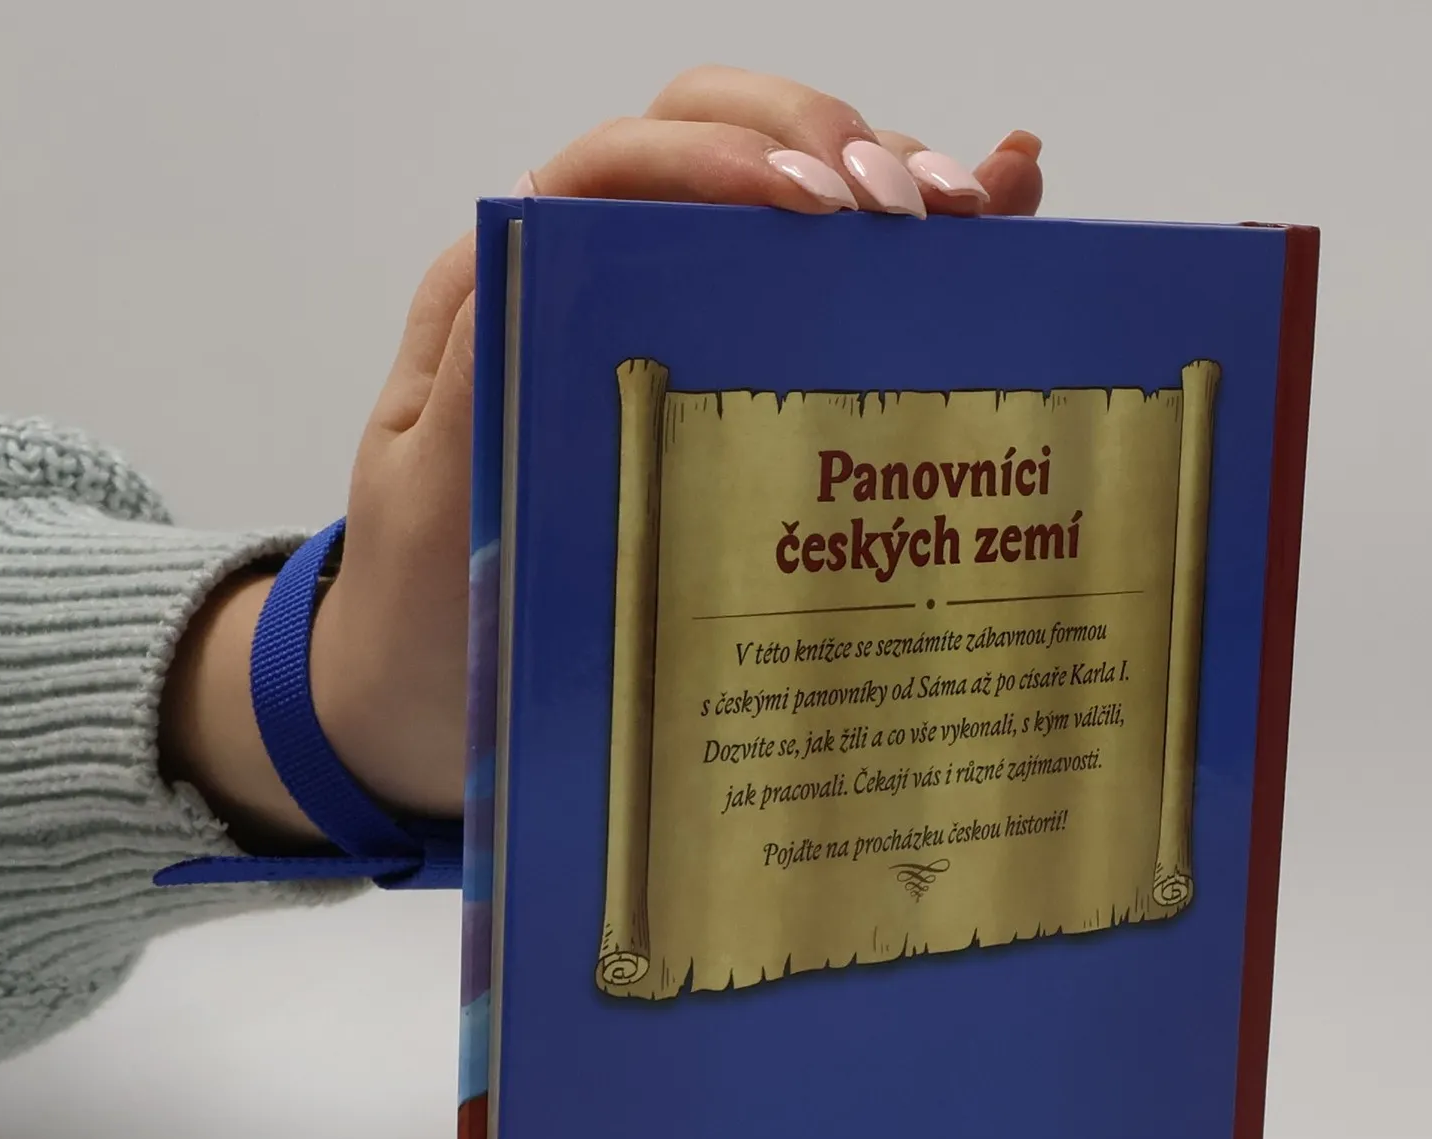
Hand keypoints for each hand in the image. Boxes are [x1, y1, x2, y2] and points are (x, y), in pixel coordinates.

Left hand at [162, 69, 1043, 846]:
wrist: (427, 701)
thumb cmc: (427, 609)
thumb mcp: (432, 500)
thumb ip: (477, 374)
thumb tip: (543, 236)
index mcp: (517, 296)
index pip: (621, 167)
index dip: (717, 161)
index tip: (808, 205)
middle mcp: (605, 289)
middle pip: (720, 143)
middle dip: (823, 146)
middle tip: (903, 216)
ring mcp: (684, 333)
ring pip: (790, 202)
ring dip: (891, 182)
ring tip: (977, 215)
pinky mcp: (741, 392)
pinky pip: (830, 299)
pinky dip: (917, 251)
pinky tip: (1003, 214)